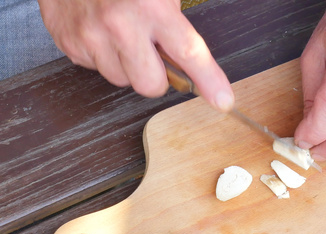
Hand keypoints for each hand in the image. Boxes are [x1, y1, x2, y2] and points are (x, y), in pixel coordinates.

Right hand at [37, 0, 233, 110]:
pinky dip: (103, 56)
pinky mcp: (70, 44)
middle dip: (156, 76)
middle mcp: (120, 24)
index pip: (188, 52)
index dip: (208, 80)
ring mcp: (91, 36)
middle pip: (151, 85)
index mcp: (151, 6)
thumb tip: (191, 62)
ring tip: (121, 35)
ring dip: (127, 65)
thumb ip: (176, 25)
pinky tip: (102, 34)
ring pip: (122, 80)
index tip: (222, 100)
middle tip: (152, 53)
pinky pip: (96, 69)